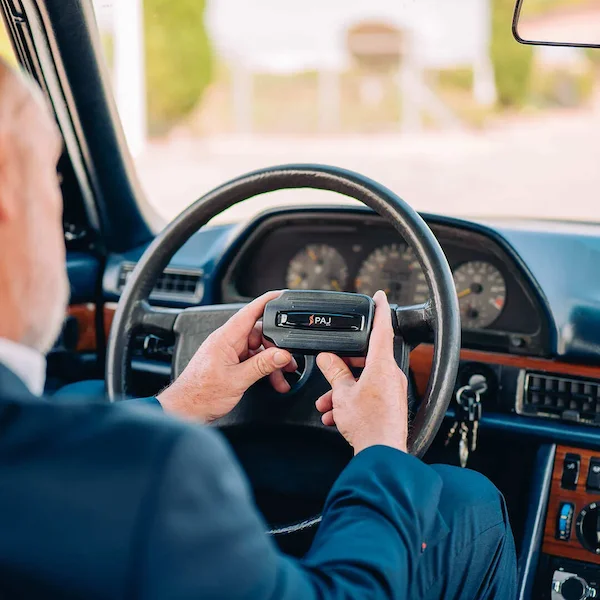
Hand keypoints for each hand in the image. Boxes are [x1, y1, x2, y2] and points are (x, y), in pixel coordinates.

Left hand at [157, 291, 296, 421]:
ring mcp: (227, 352)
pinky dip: (263, 369)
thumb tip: (282, 354)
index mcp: (225, 338)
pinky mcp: (228, 364)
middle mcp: (226, 342)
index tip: (282, 295)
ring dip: (271, 362)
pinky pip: (250, 360)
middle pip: (258, 333)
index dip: (267, 301)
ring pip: (256, 349)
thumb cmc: (201, 395)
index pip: (249, 312)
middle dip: (276, 347)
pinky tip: (272, 380)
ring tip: (282, 377)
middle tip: (288, 360)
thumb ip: (262, 365)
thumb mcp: (238, 380)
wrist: (185, 411)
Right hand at [315, 290, 408, 454]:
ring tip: (328, 402)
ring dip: (344, 389)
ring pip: (365, 379)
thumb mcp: (342, 394)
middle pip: (367, 357)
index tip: (379, 297)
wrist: (382, 454)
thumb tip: (328, 359)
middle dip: (344, 365)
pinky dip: (352, 400)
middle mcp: (392, 375)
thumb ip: (334, 372)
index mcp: (382, 365)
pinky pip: (369, 394)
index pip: (383, 328)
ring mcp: (393, 390)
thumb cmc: (367, 424)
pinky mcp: (391, 405)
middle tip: (330, 367)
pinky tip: (336, 414)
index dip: (379, 309)